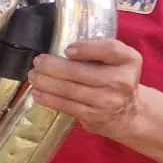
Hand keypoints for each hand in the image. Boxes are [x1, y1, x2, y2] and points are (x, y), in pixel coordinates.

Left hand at [28, 39, 144, 138]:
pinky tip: (38, 92)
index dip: (87, 48)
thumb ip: (98, 48)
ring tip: (34, 76)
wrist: (127, 114)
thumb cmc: (115, 80)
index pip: (111, 49)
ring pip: (70, 89)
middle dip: (52, 66)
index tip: (67, 49)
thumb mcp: (116, 60)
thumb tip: (68, 46)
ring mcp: (108, 101)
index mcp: (128, 61)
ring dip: (46, 82)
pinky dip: (49, 98)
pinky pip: (67, 105)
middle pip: (81, 71)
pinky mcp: (95, 116)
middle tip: (39, 62)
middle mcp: (122, 81)